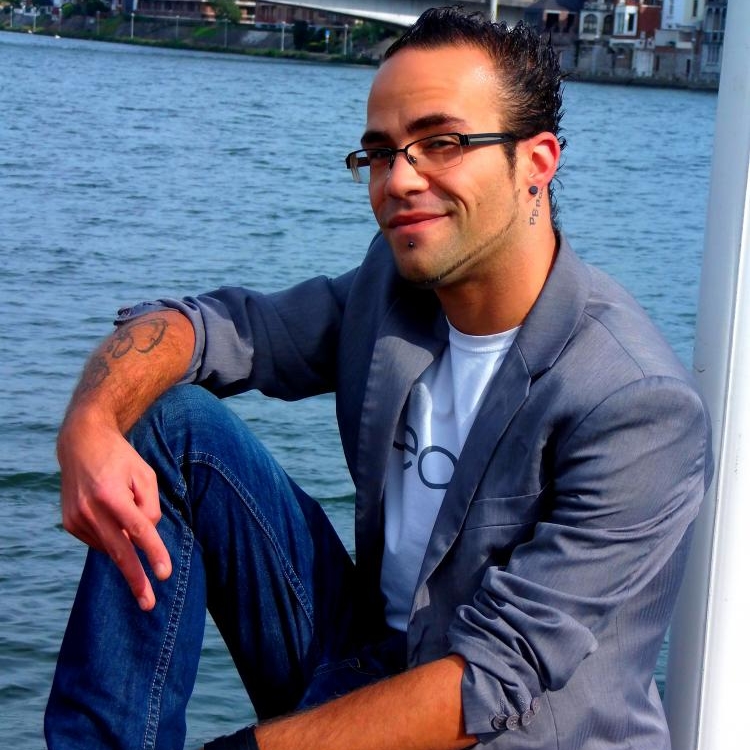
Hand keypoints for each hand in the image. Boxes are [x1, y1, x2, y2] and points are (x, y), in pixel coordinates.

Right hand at [57, 410, 171, 609]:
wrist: (81, 444)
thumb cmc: (121, 459)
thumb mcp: (145, 474)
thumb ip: (150, 506)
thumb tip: (147, 536)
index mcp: (111, 494)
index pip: (139, 530)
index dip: (154, 552)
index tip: (165, 574)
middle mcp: (90, 509)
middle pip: (119, 552)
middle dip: (136, 579)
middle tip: (149, 604)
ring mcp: (76, 519)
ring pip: (111, 545)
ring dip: (126, 544)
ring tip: (124, 512)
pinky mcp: (70, 524)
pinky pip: (100, 540)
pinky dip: (112, 536)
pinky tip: (112, 517)